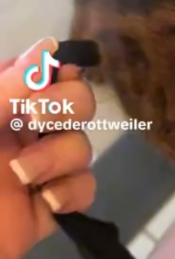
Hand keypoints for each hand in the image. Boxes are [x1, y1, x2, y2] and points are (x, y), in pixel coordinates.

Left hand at [0, 37, 96, 258]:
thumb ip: (6, 89)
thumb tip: (49, 48)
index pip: (40, 75)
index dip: (55, 71)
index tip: (55, 74)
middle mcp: (18, 134)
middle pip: (75, 102)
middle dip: (65, 106)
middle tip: (37, 119)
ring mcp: (36, 172)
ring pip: (80, 146)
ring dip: (58, 157)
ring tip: (23, 177)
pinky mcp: (47, 210)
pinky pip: (84, 188)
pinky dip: (71, 193)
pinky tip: (46, 203)